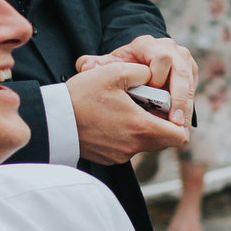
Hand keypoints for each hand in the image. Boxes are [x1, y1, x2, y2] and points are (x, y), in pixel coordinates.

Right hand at [66, 57, 189, 165]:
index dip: (179, 123)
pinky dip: (126, 135)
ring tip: (126, 109)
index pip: (179, 137)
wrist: (50, 120)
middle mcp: (134, 147)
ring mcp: (121, 155)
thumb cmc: (81, 96)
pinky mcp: (109, 158)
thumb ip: (141, 72)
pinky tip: (111, 119)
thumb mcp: (112, 73)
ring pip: (145, 143)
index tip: (169, 109)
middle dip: (161, 123)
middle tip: (147, 105)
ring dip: (142, 128)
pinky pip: (127, 147)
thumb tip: (153, 75)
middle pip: (163, 140)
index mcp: (141, 128)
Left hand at [91, 33, 197, 128]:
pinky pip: (193, 93)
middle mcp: (172, 50)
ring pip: (191, 84)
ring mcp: (184, 62)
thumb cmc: (121, 66)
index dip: (157, 78)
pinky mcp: (191, 75)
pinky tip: (180, 128)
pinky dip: (187, 111)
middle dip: (180, 98)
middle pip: (182, 73)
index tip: (150, 95)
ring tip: (180, 130)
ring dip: (187, 108)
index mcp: (150, 45)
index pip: (162, 58)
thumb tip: (86, 65)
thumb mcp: (109, 65)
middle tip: (175, 121)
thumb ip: (96, 64)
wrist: (136, 63)